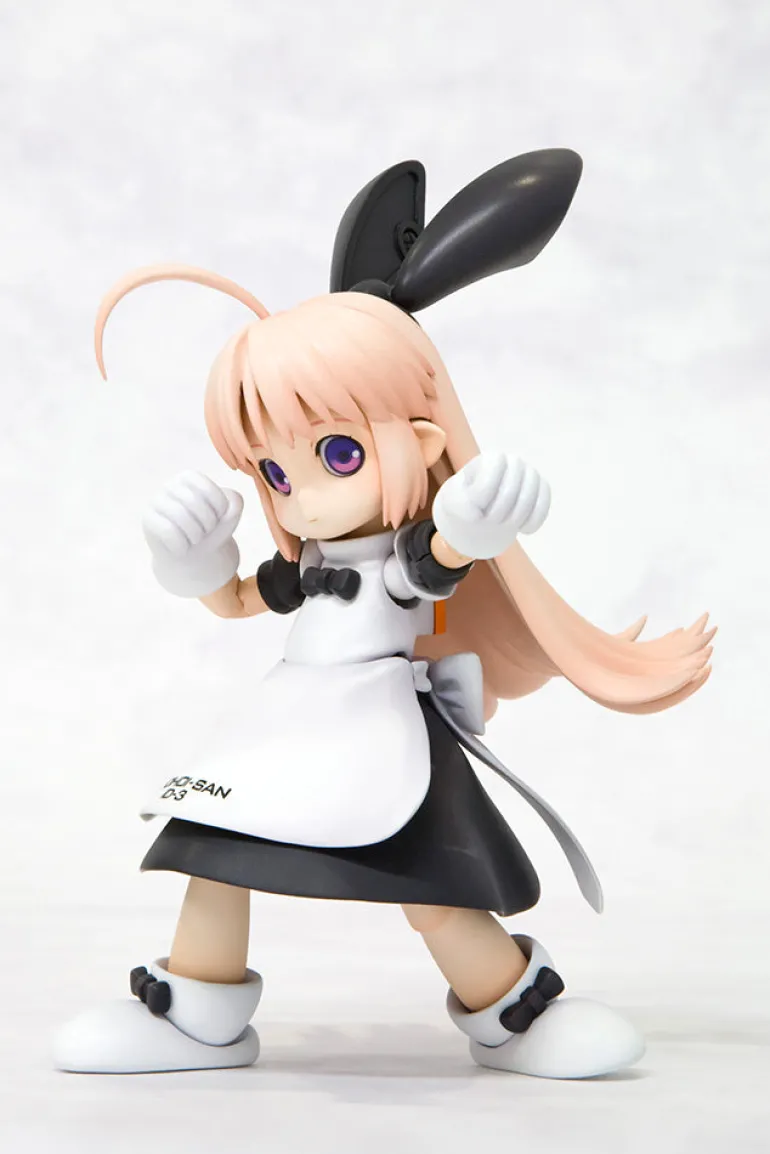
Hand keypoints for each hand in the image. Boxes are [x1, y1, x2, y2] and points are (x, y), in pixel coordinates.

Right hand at [143, 472, 243, 596]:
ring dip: (195, 535)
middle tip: (205, 532)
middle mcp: (170, 485)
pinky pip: (168, 531)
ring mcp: (156, 501)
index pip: (209, 489)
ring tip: (195, 539)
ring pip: (181, 517)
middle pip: (194, 503)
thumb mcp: (230, 514)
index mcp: (190, 478)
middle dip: (207, 524)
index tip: (217, 518)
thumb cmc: (212, 530)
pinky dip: (182, 545)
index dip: (219, 509)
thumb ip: (235, 502)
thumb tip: (228, 502)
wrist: (195, 556)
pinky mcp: (148, 519)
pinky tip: (182, 547)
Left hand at [432, 452, 549, 560]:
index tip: (477, 511)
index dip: (485, 500)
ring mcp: (529, 474)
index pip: (490, 480)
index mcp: (489, 459)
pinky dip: (534, 520)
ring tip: (504, 525)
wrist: (479, 511)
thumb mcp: (454, 503)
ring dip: (516, 518)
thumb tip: (477, 514)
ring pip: (531, 496)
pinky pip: (544, 504)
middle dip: (499, 513)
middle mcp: (512, 462)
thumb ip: (463, 504)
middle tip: (489, 522)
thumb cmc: (465, 503)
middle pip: (511, 490)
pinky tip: (523, 530)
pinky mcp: (541, 489)